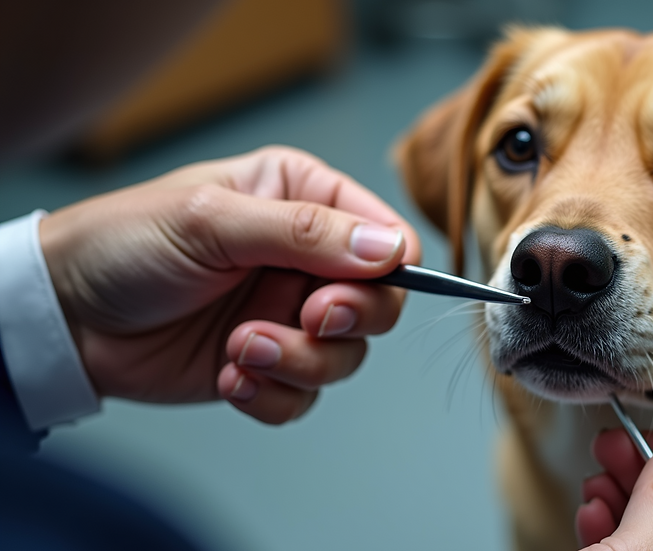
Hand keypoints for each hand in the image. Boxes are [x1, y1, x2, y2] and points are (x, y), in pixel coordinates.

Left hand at [40, 146, 420, 423]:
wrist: (63, 314)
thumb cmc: (124, 242)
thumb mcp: (212, 221)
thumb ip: (306, 232)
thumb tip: (389, 248)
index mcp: (304, 199)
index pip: (387, 237)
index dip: (384, 271)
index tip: (339, 289)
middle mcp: (304, 259)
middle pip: (379, 304)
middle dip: (344, 320)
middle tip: (305, 318)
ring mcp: (287, 314)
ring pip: (344, 356)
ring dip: (299, 362)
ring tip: (239, 349)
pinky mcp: (266, 364)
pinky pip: (303, 397)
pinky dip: (272, 395)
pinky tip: (228, 377)